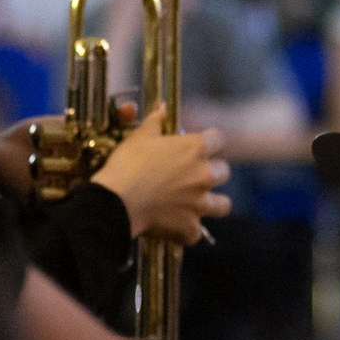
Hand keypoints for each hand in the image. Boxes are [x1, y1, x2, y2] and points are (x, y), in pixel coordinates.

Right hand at [91, 124, 229, 244]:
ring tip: (198, 204)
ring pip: (223, 205)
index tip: (202, 146)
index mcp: (195, 149)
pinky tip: (176, 226)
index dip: (211, 142)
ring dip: (213, 203)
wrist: (116, 201)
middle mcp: (204, 175)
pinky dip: (187, 231)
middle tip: (196, 175)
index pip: (219, 140)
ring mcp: (199, 204)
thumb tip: (162, 107)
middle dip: (213, 172)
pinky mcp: (189, 228)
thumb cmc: (127, 164)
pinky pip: (196, 232)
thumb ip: (155, 121)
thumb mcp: (140, 136)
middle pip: (224, 172)